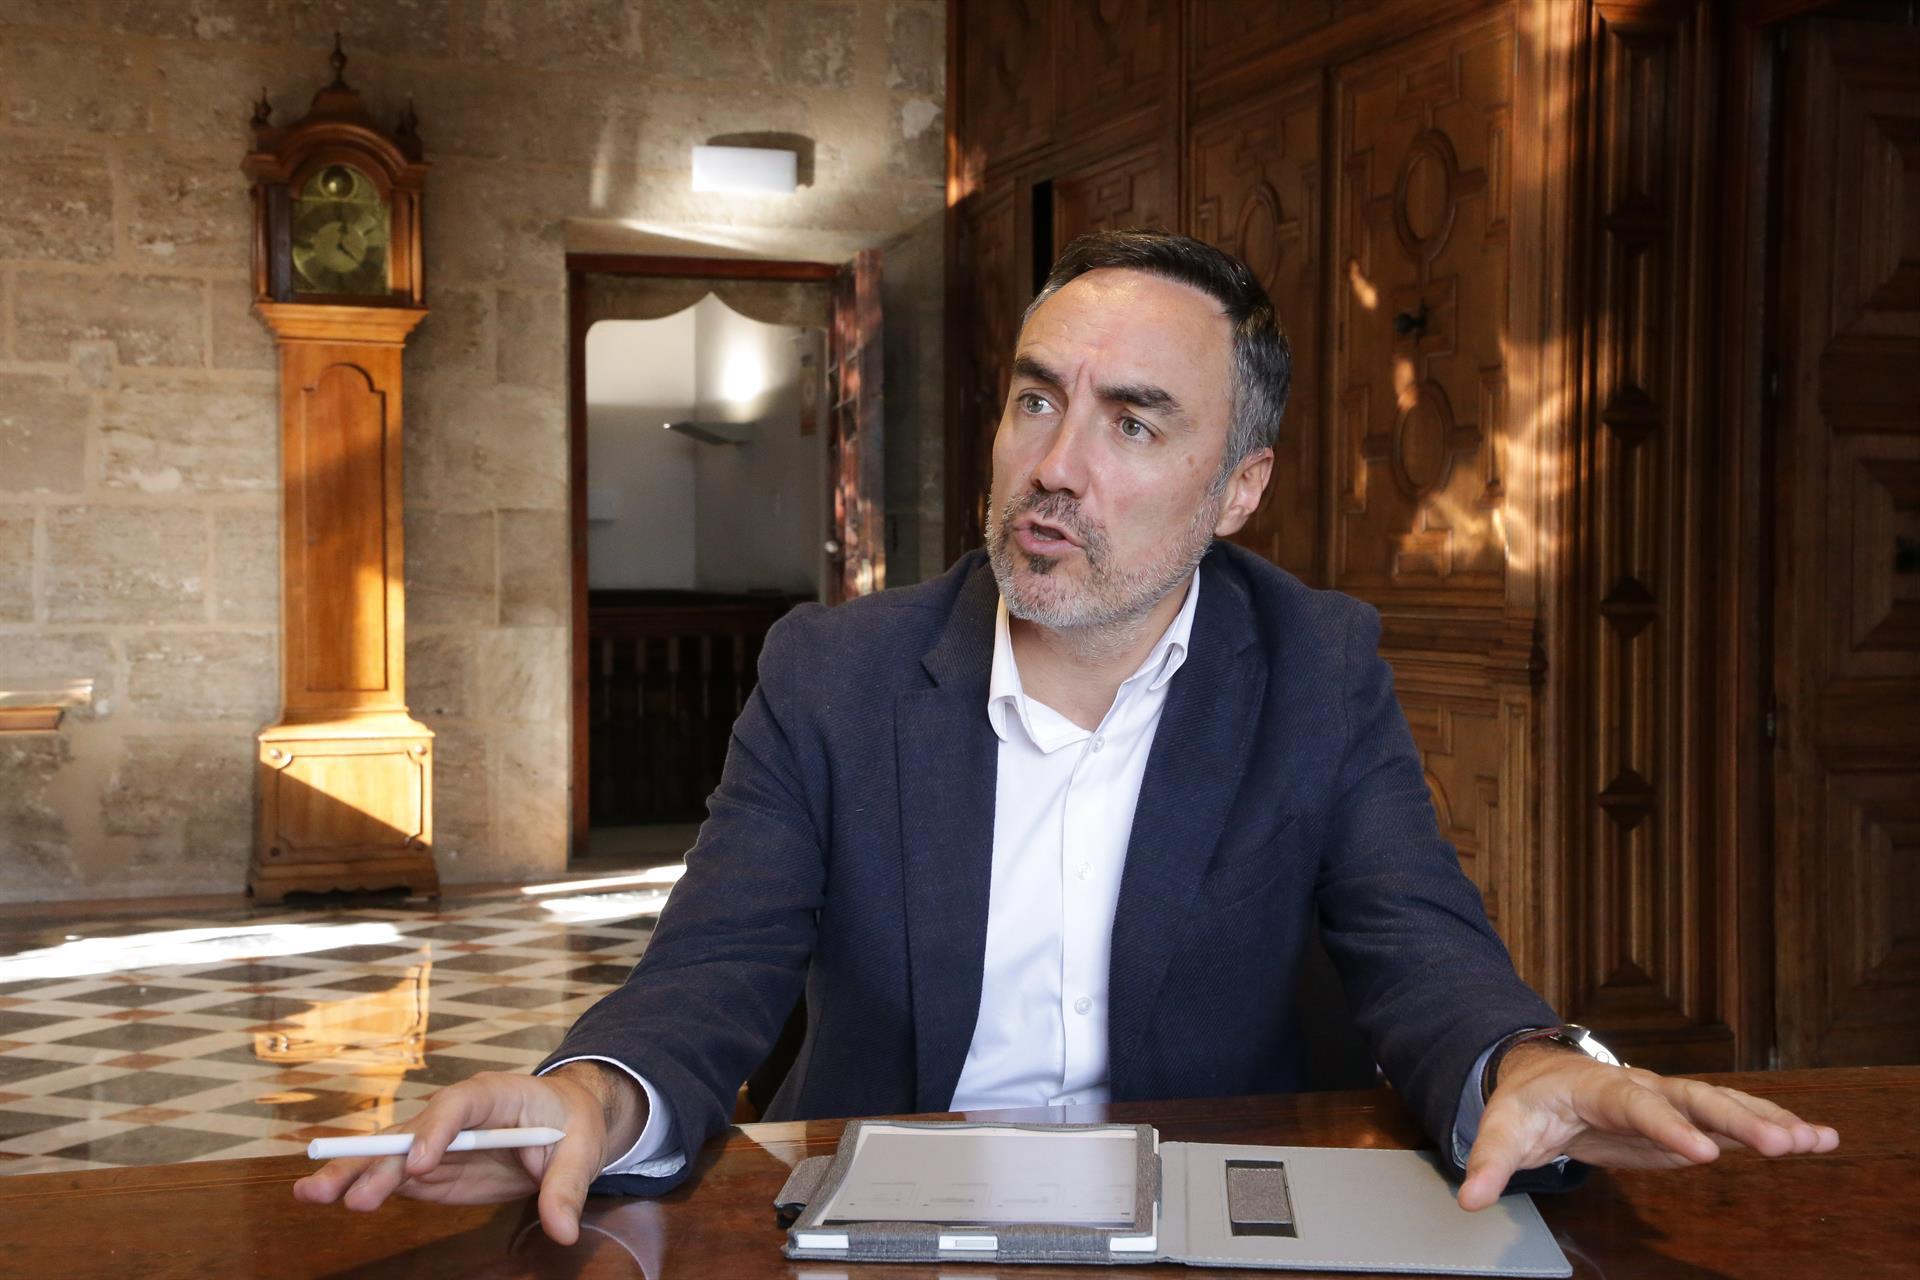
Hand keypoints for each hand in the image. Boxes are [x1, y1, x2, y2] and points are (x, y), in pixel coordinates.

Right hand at [292, 1063, 646, 1243]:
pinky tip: (329, 1198)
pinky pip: (394, 1175)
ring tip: (310, 1194)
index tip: (419, 1165)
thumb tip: (564, 1230)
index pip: (459, 1105)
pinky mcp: (432, 1168)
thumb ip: (567, 1188)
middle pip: (411, 1130)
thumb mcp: (582, 1151)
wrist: (566, 1122)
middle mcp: (456, 1113)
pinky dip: (363, 1186)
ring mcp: (438, 1141)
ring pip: (390, 1153)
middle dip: (375, 1159)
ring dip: (352, 1173)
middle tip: (343, 1191)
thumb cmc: (574, 1125)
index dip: (435, 1131)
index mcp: (495, 1094)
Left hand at [1458, 1044, 1839, 1210]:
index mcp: (1598, 1087)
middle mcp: (1643, 1086)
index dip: (1668, 1126)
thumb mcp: (1502, 1129)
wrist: (1542, 1080)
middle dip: (1736, 1119)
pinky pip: (1736, 1119)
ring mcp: (1670, 1100)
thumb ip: (1489, 1162)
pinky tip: (1818, 1138)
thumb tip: (1471, 1198)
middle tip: (1781, 1143)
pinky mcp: (1688, 1118)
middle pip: (1693, 1098)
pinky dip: (1777, 1125)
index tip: (1702, 1151)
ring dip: (1770, 1120)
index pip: (1636, 1103)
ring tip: (1817, 1138)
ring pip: (1725, 1104)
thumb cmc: (1526, 1104)